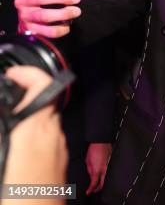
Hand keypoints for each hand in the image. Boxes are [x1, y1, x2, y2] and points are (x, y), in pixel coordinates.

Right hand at [4, 66, 67, 185]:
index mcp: (36, 133)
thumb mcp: (3, 157)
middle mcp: (53, 138)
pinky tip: (14, 145)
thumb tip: (5, 125)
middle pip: (45, 103)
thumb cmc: (19, 198)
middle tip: (5, 94)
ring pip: (47, 122)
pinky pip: (48, 139)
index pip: (44, 89)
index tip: (13, 73)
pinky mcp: (59, 165)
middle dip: (25, 95)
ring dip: (29, 115)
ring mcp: (59, 151)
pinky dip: (33, 134)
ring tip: (7, 118)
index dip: (29, 74)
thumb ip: (5, 133)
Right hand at [15, 0, 80, 37]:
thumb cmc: (39, 2)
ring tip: (76, 12)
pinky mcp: (31, 30)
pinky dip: (60, 29)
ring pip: (44, 16)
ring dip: (63, 14)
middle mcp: (23, 1)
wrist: (27, 22)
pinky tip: (67, 26)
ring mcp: (25, 16)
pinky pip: (47, 31)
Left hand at [85, 143, 111, 194]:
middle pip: (102, 183)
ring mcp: (109, 166)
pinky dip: (105, 175)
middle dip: (97, 188)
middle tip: (93, 190)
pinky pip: (108, 171)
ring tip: (97, 183)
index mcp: (97, 170)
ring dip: (101, 182)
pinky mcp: (111, 162)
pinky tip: (102, 175)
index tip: (88, 192)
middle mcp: (104, 169)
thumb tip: (91, 174)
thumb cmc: (93, 149)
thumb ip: (90, 170)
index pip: (94, 183)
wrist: (102, 141)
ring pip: (106, 178)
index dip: (91, 189)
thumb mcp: (88, 161)